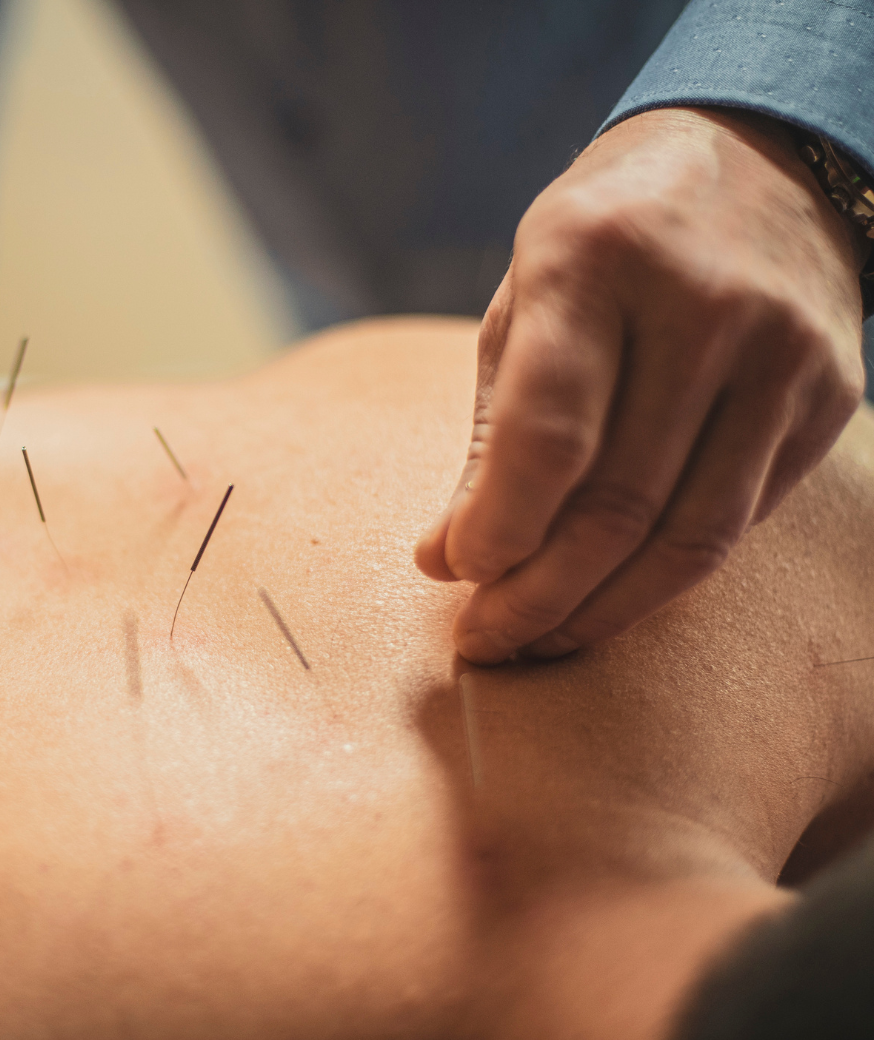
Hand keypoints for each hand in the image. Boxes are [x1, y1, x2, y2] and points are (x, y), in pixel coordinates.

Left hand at [416, 107, 866, 664]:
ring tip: (539, 639)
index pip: (548, 435)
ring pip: (690, 538)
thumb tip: (446, 560)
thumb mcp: (525, 302)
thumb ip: (489, 434)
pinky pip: (737, 522)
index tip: (455, 575)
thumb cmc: (606, 243)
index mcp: (596, 259)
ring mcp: (783, 354)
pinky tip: (607, 594)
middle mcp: (704, 304)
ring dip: (602, 611)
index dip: (498, 530)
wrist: (761, 161)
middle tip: (486, 640)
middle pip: (619, 506)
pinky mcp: (832, 398)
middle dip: (539, 596)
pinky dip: (662, 576)